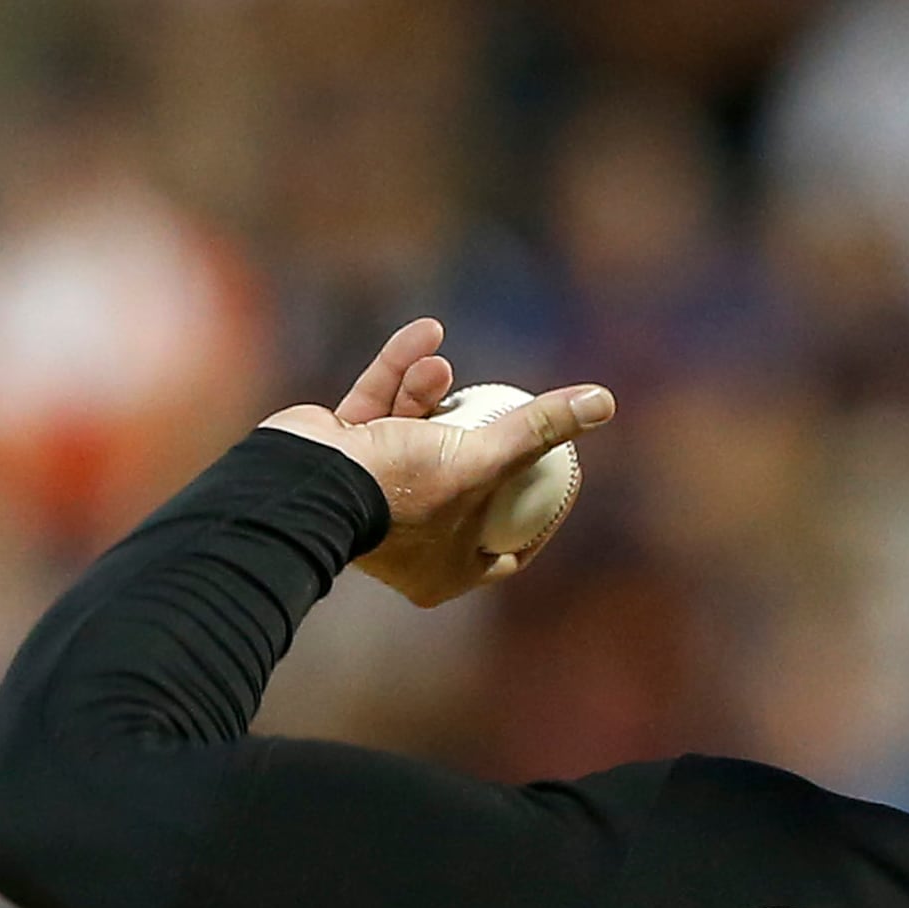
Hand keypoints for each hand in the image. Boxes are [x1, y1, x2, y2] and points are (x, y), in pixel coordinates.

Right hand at [260, 317, 614, 606]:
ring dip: (430, 394)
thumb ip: (540, 430)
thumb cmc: (401, 488)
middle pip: (463, 484)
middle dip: (480, 439)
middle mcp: (409, 540)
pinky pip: (377, 407)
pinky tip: (425, 335)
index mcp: (444, 571)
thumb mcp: (485, 459)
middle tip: (508, 411)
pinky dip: (398, 372)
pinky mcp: (340, 454)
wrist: (305, 480)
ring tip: (443, 366)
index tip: (562, 477)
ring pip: (416, 435)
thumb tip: (603, 402)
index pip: (508, 546)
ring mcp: (372, 497)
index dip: (539, 511)